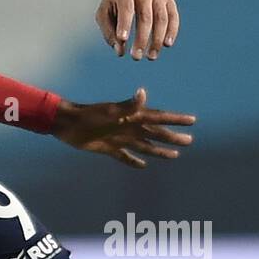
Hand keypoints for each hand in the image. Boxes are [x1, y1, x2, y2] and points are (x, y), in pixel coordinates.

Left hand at [51, 88, 194, 168]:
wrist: (66, 124)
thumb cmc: (88, 116)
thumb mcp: (109, 111)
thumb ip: (127, 105)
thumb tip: (143, 93)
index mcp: (131, 116)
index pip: (158, 118)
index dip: (175, 119)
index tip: (192, 120)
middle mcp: (128, 127)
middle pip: (155, 133)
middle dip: (172, 137)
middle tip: (190, 141)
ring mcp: (119, 137)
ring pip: (144, 145)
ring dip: (159, 150)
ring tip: (175, 155)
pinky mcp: (108, 148)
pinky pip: (125, 156)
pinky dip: (134, 161)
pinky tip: (143, 166)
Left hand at [95, 0, 179, 59]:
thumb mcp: (104, 10)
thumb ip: (108, 31)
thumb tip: (120, 51)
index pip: (126, 8)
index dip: (125, 24)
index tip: (122, 40)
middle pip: (145, 16)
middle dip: (141, 39)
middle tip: (136, 57)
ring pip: (161, 18)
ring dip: (157, 39)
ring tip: (151, 56)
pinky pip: (173, 16)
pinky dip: (172, 31)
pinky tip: (167, 44)